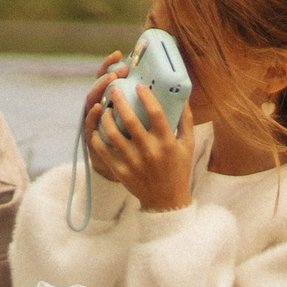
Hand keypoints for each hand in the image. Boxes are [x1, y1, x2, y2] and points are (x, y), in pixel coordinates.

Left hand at [84, 74, 192, 213]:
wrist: (166, 200)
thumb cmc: (178, 169)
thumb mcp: (187, 144)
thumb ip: (185, 119)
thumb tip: (183, 95)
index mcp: (167, 142)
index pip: (156, 113)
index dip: (146, 97)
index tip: (138, 86)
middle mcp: (149, 151)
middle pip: (130, 120)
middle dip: (119, 101)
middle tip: (113, 90)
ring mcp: (133, 162)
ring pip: (112, 134)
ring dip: (106, 118)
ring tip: (105, 109)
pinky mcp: (121, 171)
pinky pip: (104, 150)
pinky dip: (98, 137)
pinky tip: (98, 129)